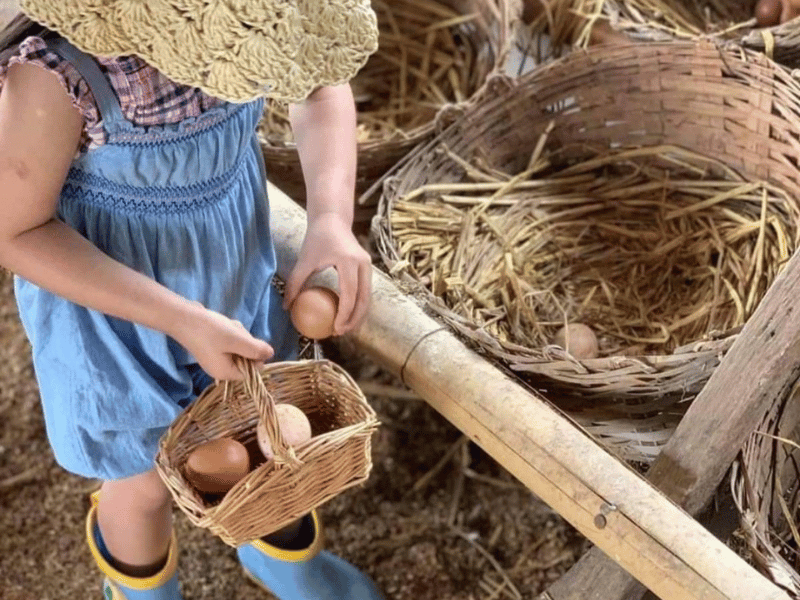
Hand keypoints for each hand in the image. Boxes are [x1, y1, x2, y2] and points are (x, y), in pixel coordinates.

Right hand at [171, 301, 273, 380]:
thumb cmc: (210, 331)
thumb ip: (256, 349)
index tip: (246, 342)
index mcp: (226, 373)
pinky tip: (222, 323)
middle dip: (245, 341)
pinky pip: (230, 340)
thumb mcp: (237, 340)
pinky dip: (229, 331)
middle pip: (246, 357)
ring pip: (239, 346)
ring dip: (238, 334)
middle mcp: (221, 369)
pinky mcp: (212, 347)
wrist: (182, 316)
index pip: (252, 370)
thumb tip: (271, 354)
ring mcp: (216, 357)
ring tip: (226, 326)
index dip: (255, 355)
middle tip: (234, 332)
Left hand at [283, 212, 370, 335]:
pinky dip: (358, 305)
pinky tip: (347, 315)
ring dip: (358, 314)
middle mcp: (363, 263)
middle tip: (340, 333)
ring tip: (345, 328)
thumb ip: (295, 283)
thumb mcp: (304, 261)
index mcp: (348, 261)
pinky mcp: (368, 267)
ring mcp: (368, 265)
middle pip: (363, 299)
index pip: (349, 294)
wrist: (333, 220)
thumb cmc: (316, 239)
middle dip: (354, 320)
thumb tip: (286, 307)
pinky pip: (365, 291)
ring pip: (367, 297)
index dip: (344, 314)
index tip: (335, 329)